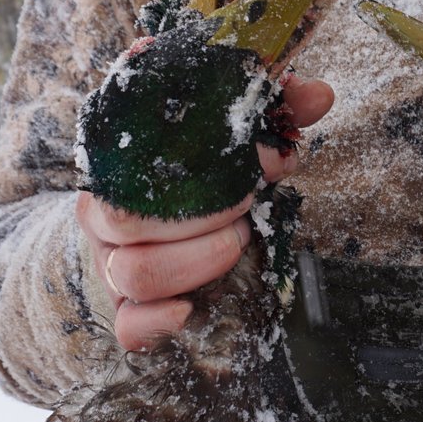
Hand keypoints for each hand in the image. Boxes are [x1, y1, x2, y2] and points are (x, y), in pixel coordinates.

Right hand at [76, 75, 333, 350]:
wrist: (165, 213)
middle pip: (128, 220)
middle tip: (245, 207)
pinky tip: (187, 310)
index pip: (133, 155)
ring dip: (195, 262)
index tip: (259, 159)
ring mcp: (110, 263)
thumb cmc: (203, 171)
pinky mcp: (126, 308)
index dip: (202, 159)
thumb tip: (319, 96)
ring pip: (132, 274)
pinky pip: (126, 325)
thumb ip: (274, 108)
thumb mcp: (234, 133)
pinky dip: (155, 322)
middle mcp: (104, 212)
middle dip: (204, 214)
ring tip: (235, 242)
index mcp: (119, 162)